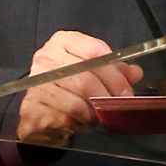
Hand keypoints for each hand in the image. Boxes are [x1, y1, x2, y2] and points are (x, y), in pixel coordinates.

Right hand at [16, 30, 144, 141]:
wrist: (39, 107)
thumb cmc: (68, 83)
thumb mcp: (93, 70)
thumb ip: (115, 70)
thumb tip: (135, 73)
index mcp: (63, 41)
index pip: (95, 51)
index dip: (115, 73)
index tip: (126, 91)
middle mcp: (46, 58)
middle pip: (87, 77)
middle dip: (108, 96)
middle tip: (117, 108)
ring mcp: (36, 82)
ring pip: (77, 102)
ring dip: (93, 113)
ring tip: (97, 116)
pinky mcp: (31, 106)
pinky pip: (65, 118)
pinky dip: (78, 124)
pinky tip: (81, 123)